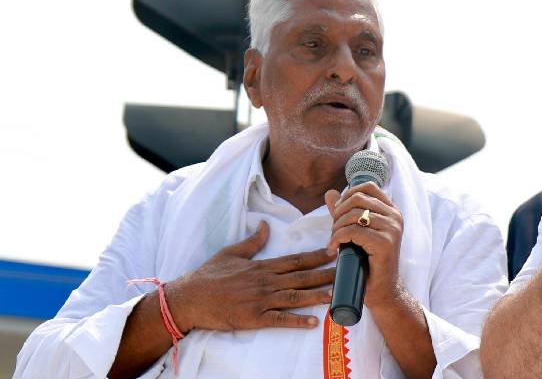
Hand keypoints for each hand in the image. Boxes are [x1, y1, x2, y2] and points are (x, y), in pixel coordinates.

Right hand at [168, 221, 335, 332]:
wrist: (189, 298)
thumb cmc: (209, 275)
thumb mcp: (231, 252)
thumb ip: (253, 241)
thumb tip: (265, 225)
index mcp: (262, 266)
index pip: (295, 260)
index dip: (315, 257)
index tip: (334, 252)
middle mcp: (265, 281)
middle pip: (300, 278)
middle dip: (324, 275)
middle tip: (345, 273)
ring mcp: (260, 300)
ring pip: (294, 297)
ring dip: (316, 296)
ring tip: (336, 295)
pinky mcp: (253, 318)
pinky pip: (279, 320)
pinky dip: (296, 321)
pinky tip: (312, 322)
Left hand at [324, 182, 406, 309]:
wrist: (382, 289)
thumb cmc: (369, 262)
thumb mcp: (356, 232)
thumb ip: (344, 212)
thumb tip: (330, 193)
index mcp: (392, 211)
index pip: (368, 187)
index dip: (347, 195)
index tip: (338, 213)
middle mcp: (395, 217)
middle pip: (358, 198)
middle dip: (338, 213)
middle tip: (333, 230)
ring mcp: (392, 229)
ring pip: (354, 215)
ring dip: (337, 227)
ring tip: (334, 241)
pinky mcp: (385, 242)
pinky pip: (353, 232)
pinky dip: (337, 238)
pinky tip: (334, 249)